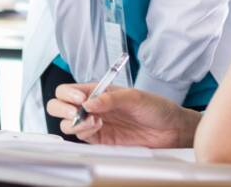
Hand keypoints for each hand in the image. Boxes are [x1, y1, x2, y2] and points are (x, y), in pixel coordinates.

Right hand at [46, 83, 200, 147]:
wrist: (171, 129)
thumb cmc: (156, 107)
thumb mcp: (134, 96)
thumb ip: (110, 98)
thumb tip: (89, 103)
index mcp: (96, 91)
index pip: (67, 90)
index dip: (67, 94)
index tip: (79, 99)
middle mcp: (91, 107)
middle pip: (59, 106)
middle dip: (62, 109)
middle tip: (75, 113)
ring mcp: (94, 124)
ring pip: (67, 124)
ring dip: (75, 123)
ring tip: (95, 122)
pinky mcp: (100, 140)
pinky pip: (82, 137)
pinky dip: (84, 133)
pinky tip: (99, 128)